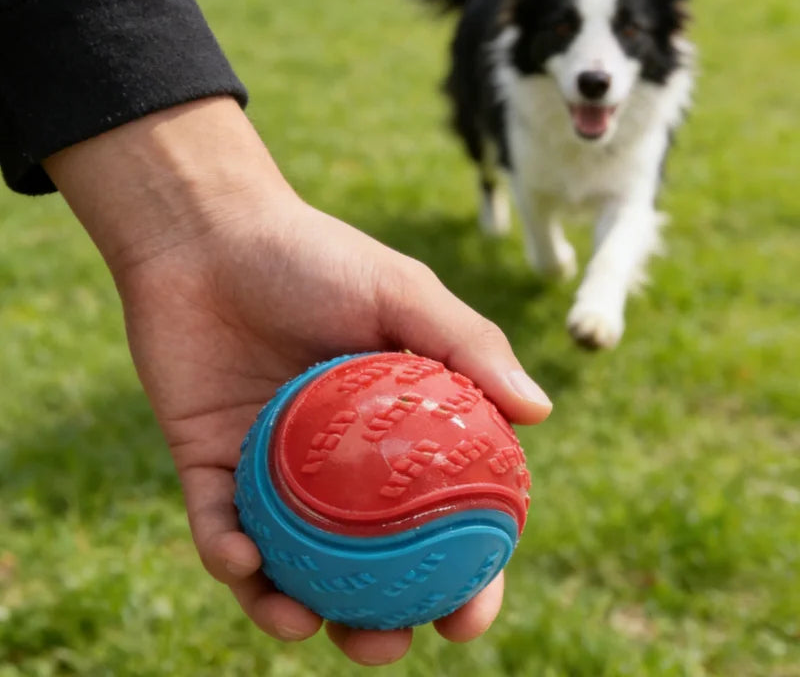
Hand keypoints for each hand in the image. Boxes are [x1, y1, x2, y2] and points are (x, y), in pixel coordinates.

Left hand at [45, 98, 551, 665]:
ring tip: (311, 624)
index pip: (436, 515)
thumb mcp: (401, 290)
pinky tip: (243, 563)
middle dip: (380, 618)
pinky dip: (230, 557)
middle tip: (387, 643)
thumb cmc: (311, 255)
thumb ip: (466, 344)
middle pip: (366, 561)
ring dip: (299, 611)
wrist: (207, 233)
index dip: (459, 574)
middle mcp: (333, 458)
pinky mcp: (207, 463)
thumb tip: (539, 413)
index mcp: (390, 425)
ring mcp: (270, 466)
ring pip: (291, 564)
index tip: (469, 615)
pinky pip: (218, 528)